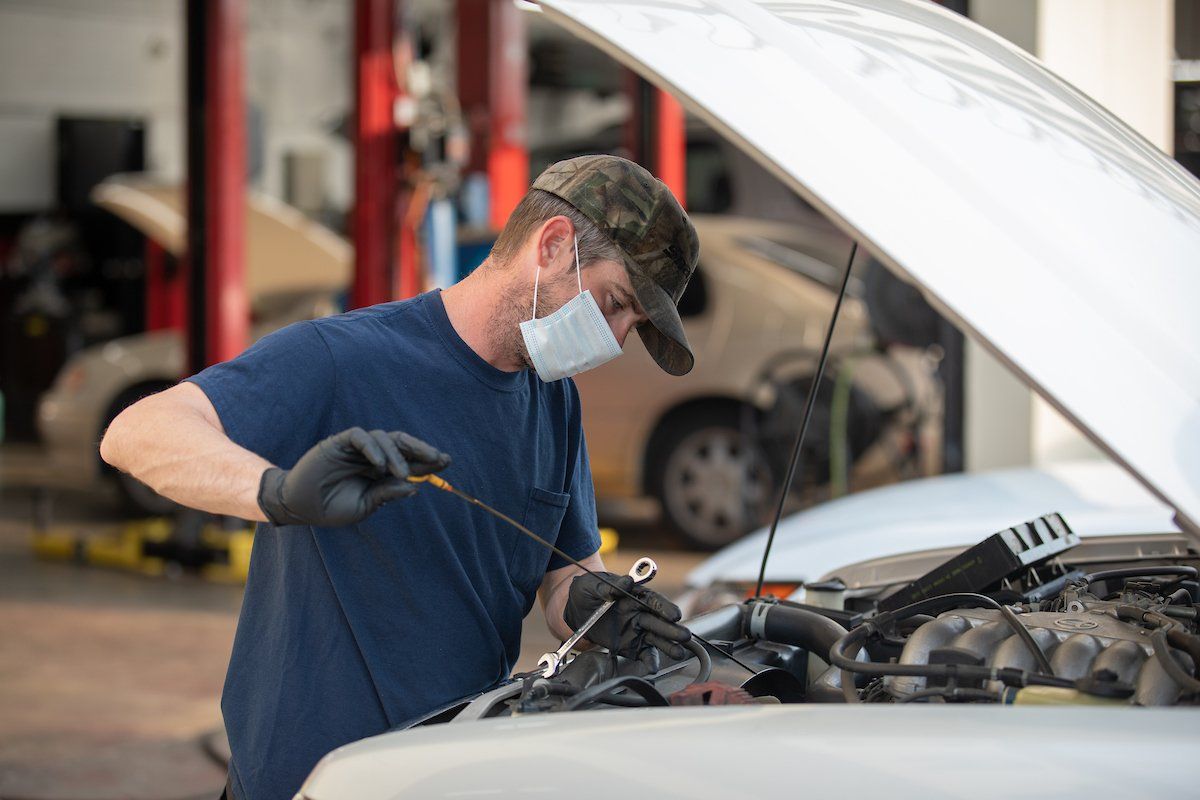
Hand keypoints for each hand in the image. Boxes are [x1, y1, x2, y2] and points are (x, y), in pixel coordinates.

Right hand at [257, 427, 449, 525]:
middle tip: (438, 458)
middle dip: (421, 449)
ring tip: (402, 472)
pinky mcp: (340, 442)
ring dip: (397, 454)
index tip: (446, 462)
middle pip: (402, 443)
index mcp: (382, 471)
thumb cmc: (332, 508)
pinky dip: (372, 447)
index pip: (410, 460)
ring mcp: (357, 448)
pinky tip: (380, 465)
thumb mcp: (365, 506)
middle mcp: (373, 456)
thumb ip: (387, 494)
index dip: (428, 461)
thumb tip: (415, 488)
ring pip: (384, 438)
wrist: (300, 506)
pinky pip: (360, 436)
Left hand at [564, 572, 690, 667]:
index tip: (675, 615)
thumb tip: (626, 581)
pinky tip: (653, 668)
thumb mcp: (592, 585)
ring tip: (679, 654)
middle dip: (672, 629)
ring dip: (668, 646)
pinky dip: (648, 662)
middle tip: (684, 636)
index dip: (665, 607)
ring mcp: (636, 630)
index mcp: (634, 595)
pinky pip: (641, 654)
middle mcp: (639, 613)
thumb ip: (608, 586)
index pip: (653, 601)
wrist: (574, 607)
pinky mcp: (629, 646)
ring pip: (655, 639)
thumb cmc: (587, 590)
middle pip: (659, 622)